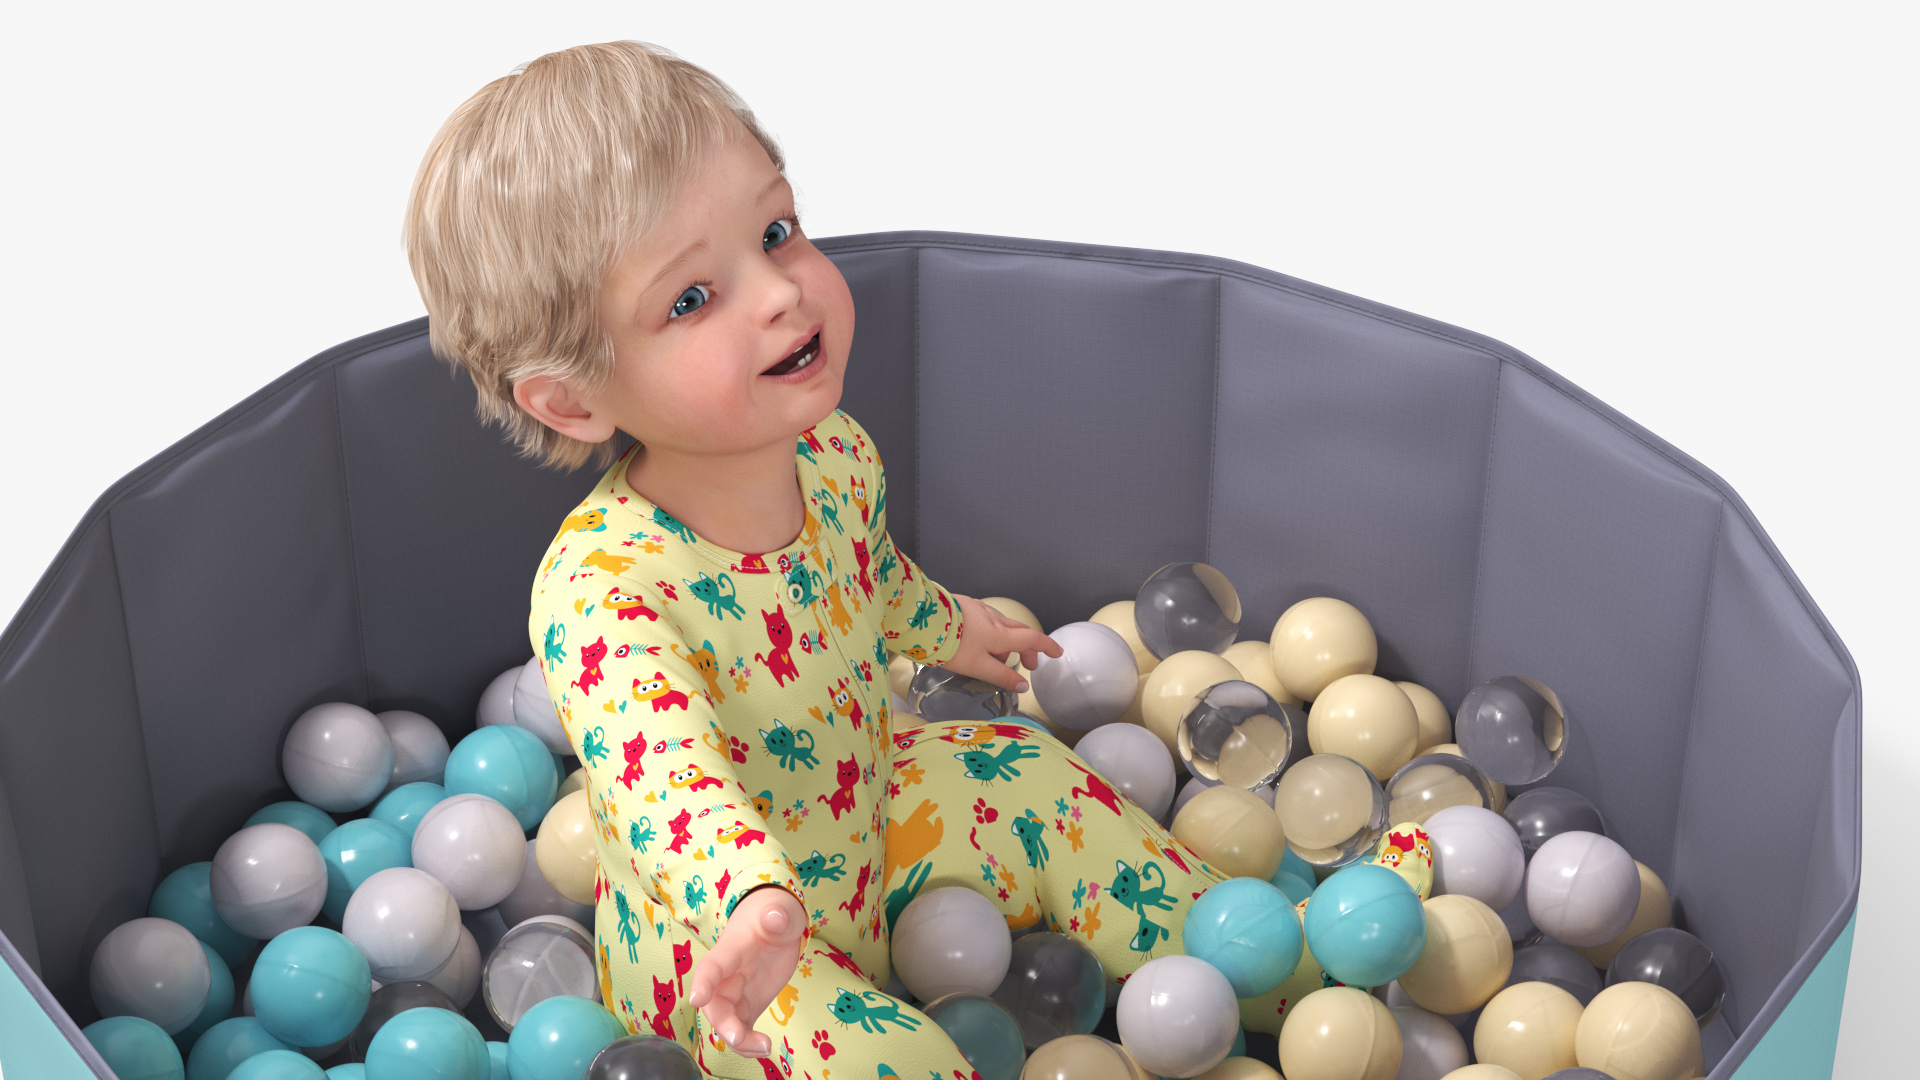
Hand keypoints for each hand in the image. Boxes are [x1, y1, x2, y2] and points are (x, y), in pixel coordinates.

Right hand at [686, 885, 805, 1056]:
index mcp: (731, 950)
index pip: (713, 965)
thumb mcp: (780, 911)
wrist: (774, 924)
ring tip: (764, 1047)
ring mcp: (736, 992)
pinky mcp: (748, 1004)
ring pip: (726, 1022)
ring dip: (738, 1040)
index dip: (704, 981)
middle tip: (739, 1038)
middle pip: (715, 1003)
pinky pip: (742, 1029)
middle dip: (723, 1023)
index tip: (697, 998)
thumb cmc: (772, 915)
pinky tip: (765, 1048)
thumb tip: (775, 916)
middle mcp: (727, 975)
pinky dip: (749, 1044)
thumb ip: (778, 915)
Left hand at [947, 594, 1063, 693]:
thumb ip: (1002, 677)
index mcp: (1001, 634)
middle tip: (1028, 664)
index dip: (1047, 646)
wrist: (925, 620)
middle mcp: (994, 618)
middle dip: (1027, 648)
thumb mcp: (979, 667)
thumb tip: (1024, 686)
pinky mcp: (965, 605)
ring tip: (995, 659)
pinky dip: (990, 632)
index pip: (1032, 639)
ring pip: (1001, 625)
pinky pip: (985, 619)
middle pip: (1019, 632)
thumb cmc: (952, 645)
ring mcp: (979, 609)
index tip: (1057, 653)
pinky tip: (977, 641)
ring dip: (1006, 642)